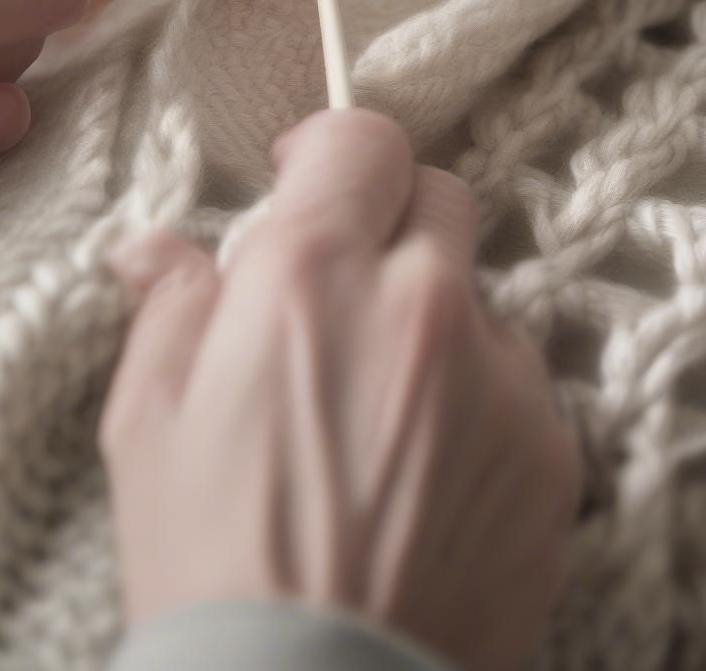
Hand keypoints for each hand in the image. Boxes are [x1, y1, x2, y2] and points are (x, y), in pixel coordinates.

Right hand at [100, 109, 581, 670]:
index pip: (364, 141)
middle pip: (439, 197)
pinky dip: (479, 393)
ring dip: (434, 319)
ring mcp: (502, 375)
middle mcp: (422, 306)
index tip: (312, 182)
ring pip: (478, 294)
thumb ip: (172, 308)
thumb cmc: (215, 564)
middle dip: (392, 221)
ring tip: (381, 412)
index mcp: (312, 281)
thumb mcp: (151, 426)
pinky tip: (430, 467)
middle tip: (347, 291)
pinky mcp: (554, 444)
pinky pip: (520, 376)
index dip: (334, 151)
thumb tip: (159, 248)